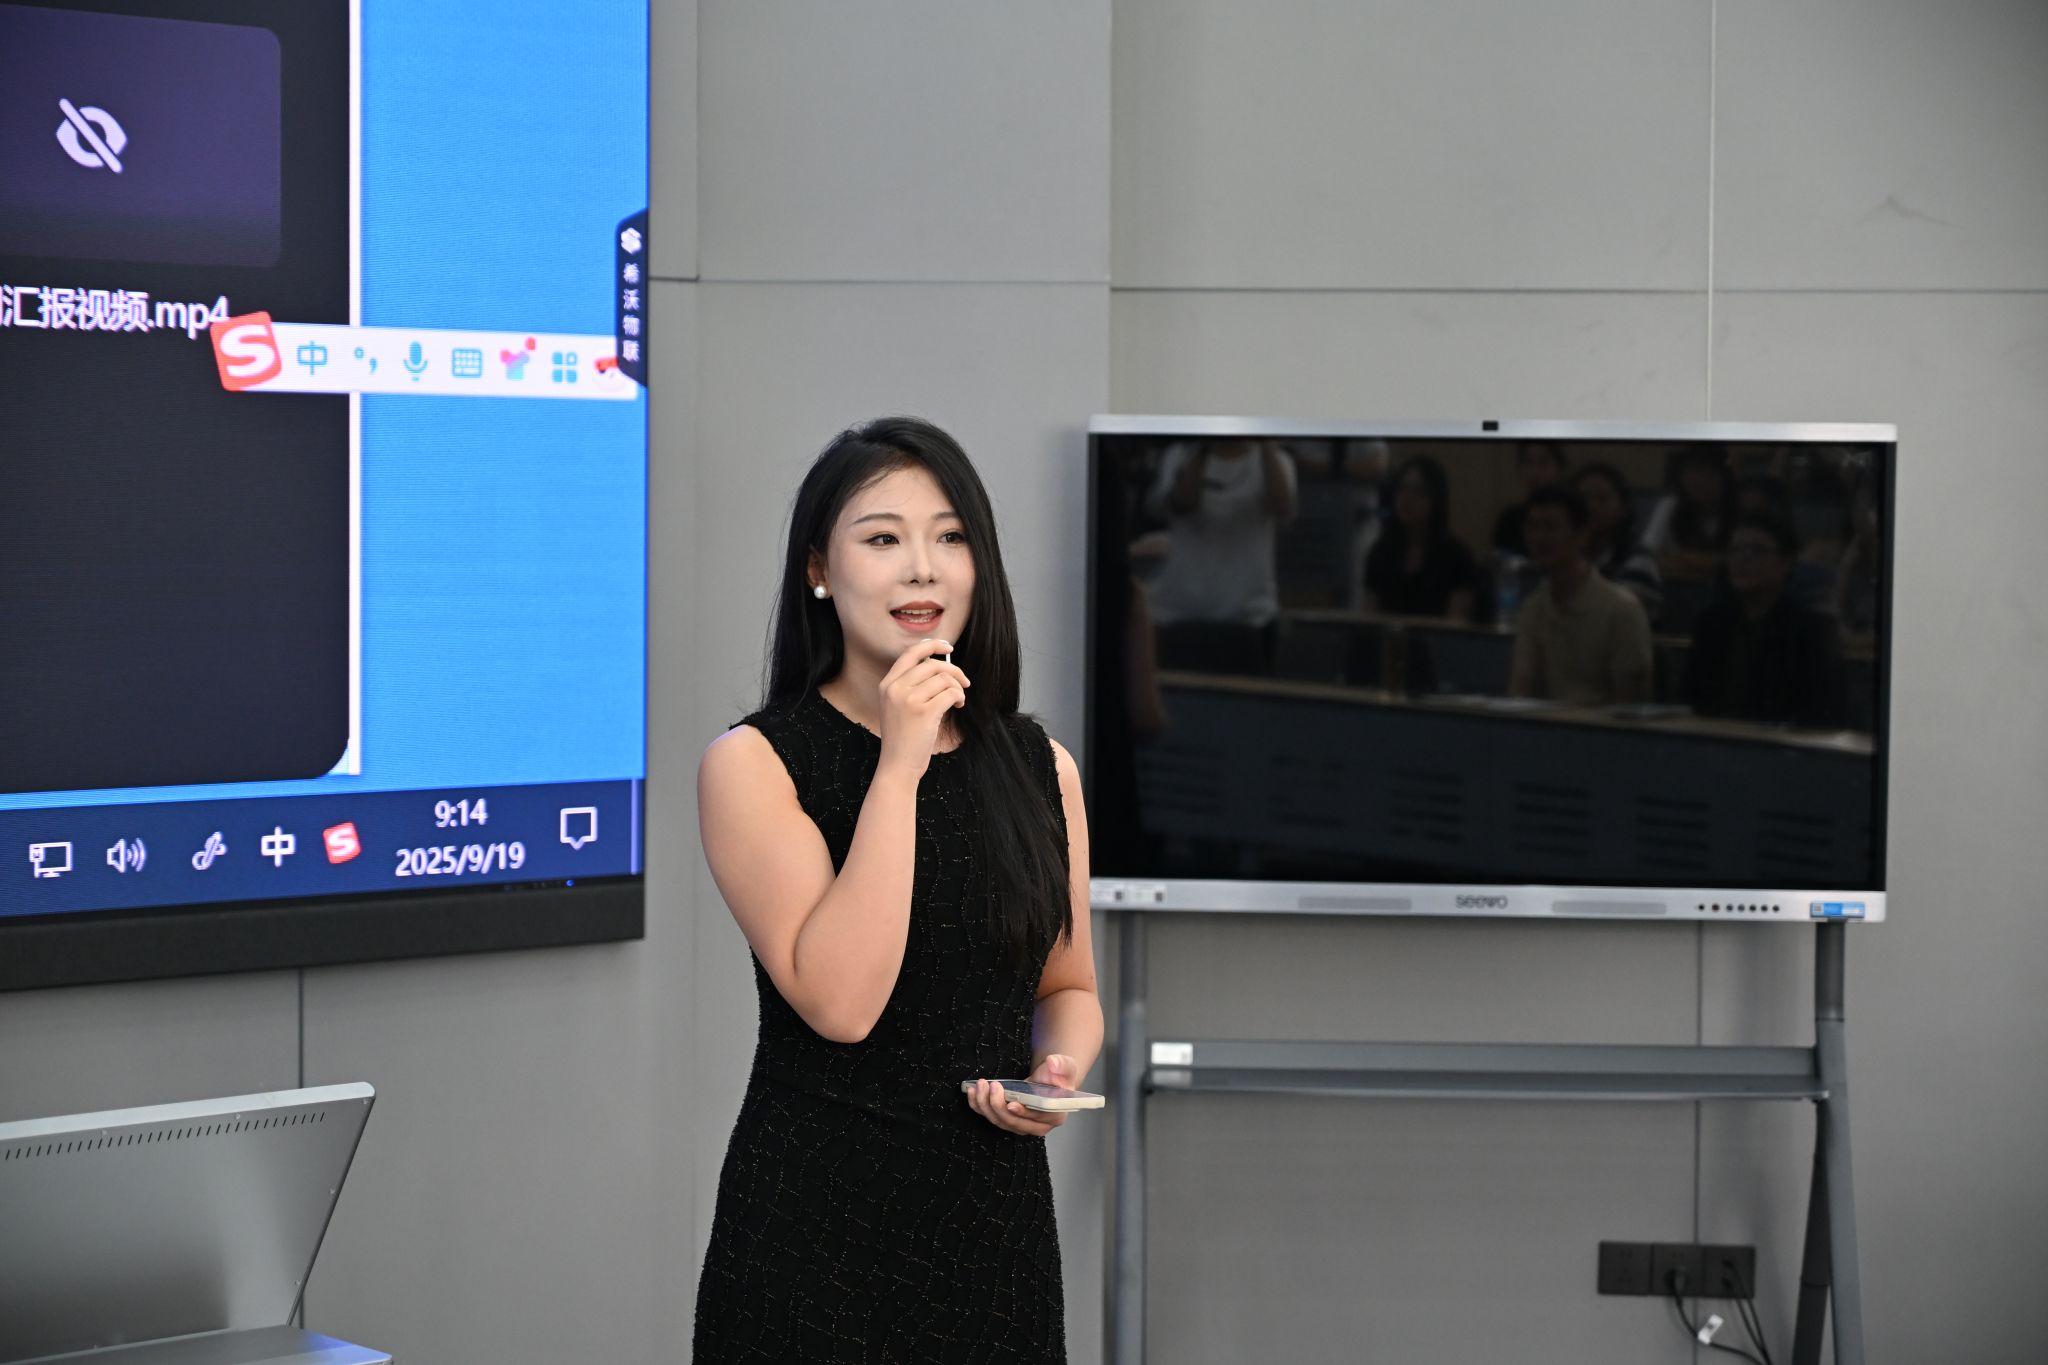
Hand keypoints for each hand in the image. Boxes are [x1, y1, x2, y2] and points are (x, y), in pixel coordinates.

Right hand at [876, 639, 969, 779]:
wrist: (897, 766)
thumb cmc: (902, 738)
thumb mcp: (896, 707)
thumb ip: (909, 686)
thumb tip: (939, 665)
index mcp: (887, 684)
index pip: (910, 653)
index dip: (931, 645)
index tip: (948, 647)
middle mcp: (895, 689)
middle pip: (932, 664)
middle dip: (954, 670)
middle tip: (964, 682)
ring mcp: (908, 700)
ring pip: (944, 678)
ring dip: (957, 687)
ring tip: (958, 700)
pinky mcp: (924, 712)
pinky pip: (950, 693)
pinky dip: (959, 697)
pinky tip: (957, 705)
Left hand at [966, 1054, 1080, 1137]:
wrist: (1048, 1078)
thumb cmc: (1058, 1075)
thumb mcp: (1065, 1066)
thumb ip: (1061, 1065)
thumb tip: (1053, 1063)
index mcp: (1054, 1116)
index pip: (1037, 1119)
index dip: (1023, 1113)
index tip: (1011, 1103)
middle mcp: (1037, 1126)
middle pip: (1014, 1123)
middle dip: (999, 1105)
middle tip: (992, 1086)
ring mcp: (1020, 1125)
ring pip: (999, 1121)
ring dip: (986, 1104)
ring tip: (980, 1085)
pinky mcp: (1007, 1120)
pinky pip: (990, 1117)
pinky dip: (978, 1106)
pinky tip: (972, 1092)